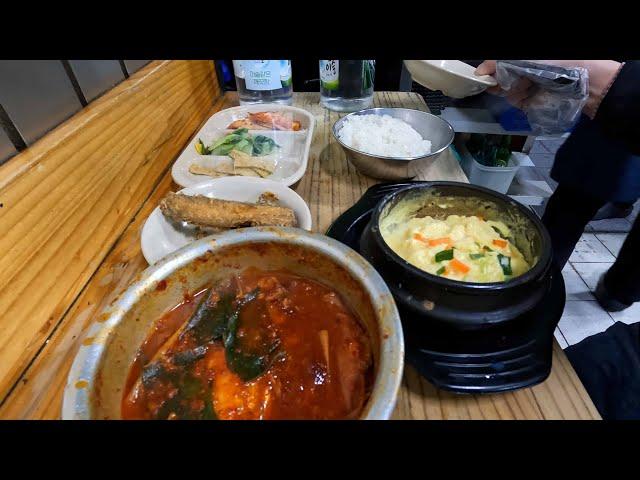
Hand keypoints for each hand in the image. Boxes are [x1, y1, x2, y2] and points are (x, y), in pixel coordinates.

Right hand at [475, 60, 622, 117]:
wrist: (585, 82)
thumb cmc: (558, 64)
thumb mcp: (526, 59)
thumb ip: (500, 63)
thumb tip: (479, 71)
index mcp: (522, 62)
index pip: (498, 66)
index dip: (489, 70)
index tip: (481, 75)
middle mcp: (522, 73)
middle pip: (499, 79)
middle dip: (498, 81)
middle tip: (500, 82)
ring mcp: (526, 89)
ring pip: (505, 91)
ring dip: (510, 89)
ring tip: (524, 86)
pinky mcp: (531, 103)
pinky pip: (515, 102)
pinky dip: (518, 99)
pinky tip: (527, 94)